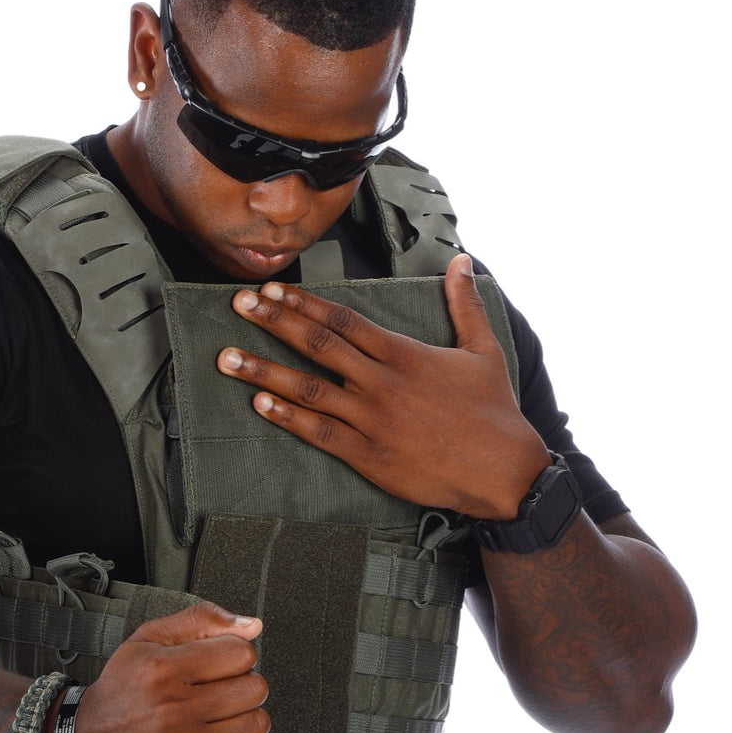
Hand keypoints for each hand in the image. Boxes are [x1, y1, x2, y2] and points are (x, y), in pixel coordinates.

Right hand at [59, 602, 268, 732]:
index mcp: (162, 669)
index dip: (233, 657)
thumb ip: (202, 621)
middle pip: (255, 689)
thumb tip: (253, 625)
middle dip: (241, 687)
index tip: (218, 666)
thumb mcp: (148, 641)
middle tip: (216, 694)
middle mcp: (173, 712)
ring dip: (241, 720)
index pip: (242, 653)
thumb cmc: (122, 693)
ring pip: (256, 724)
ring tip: (214, 720)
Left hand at [216, 253, 547, 519]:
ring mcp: (372, 419)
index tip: (272, 289)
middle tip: (238, 305)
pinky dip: (287, 417)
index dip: (304, 302)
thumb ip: (465, 303)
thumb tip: (462, 261)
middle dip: (273, 322)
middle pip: (318, 344)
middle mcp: (382, 382)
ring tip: (226, 358)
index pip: (343, 320)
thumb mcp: (484, 349)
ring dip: (263, 371)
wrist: (505, 471)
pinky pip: (320, 432)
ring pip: (308, 389)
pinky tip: (257, 404)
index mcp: (404, 354)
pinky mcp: (369, 455)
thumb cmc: (494, 411)